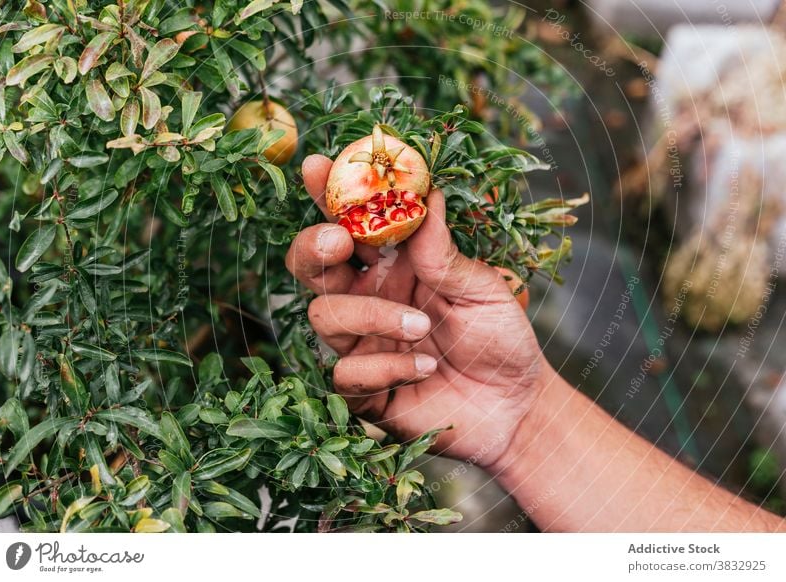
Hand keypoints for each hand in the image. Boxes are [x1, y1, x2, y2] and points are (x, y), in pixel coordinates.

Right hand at [285, 154, 553, 467]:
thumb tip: (428, 193)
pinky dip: (384, 367)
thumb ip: (446, 250)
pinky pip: (345, 373)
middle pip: (311, 265)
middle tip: (337, 240)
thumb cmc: (500, 338)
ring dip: (370, 315)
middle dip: (313, 246)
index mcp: (396, 265)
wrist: (516, 406)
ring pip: (323, 315)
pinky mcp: (362, 390)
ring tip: (421, 326)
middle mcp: (370, 298)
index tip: (316, 166)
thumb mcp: (483, 288)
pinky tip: (424, 369)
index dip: (327, 194)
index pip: (350, 223)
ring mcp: (362, 344)